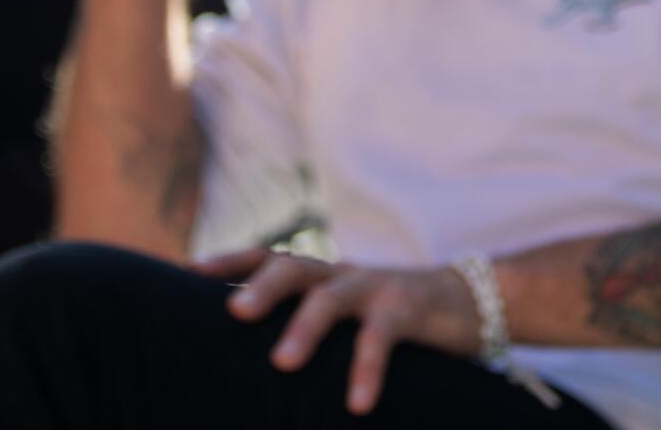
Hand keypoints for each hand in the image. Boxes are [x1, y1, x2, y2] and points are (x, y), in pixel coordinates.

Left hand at [192, 248, 481, 414]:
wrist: (470, 301)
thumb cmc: (393, 315)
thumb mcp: (347, 311)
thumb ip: (309, 320)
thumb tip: (255, 355)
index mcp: (321, 273)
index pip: (268, 257)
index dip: (230, 261)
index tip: (190, 271)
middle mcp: (341, 272)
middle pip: (292, 266)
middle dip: (261, 287)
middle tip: (233, 314)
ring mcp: (374, 285)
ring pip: (331, 298)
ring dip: (305, 329)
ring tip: (281, 364)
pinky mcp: (407, 307)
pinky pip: (381, 336)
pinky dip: (367, 369)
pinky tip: (357, 404)